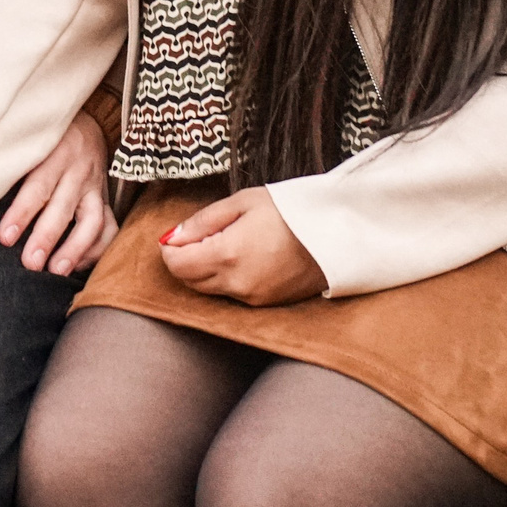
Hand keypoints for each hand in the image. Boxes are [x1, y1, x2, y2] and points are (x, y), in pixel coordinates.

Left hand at [0, 110, 115, 276]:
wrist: (87, 122)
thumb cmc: (45, 136)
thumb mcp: (30, 140)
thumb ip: (12, 164)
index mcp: (55, 153)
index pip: (38, 187)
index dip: (21, 214)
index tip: (5, 238)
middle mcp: (78, 171)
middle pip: (63, 208)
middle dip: (46, 238)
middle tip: (30, 264)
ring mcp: (95, 186)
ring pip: (92, 221)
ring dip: (75, 249)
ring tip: (57, 272)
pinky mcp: (105, 198)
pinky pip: (108, 227)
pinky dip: (96, 249)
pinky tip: (78, 265)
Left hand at [159, 187, 325, 306]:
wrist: (337, 233)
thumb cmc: (291, 210)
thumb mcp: (243, 202)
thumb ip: (203, 221)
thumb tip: (172, 236)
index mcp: (228, 254)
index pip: (177, 265)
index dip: (170, 249)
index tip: (175, 235)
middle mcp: (237, 283)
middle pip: (190, 281)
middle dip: (185, 260)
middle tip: (199, 236)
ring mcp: (253, 298)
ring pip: (210, 290)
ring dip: (206, 271)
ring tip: (225, 243)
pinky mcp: (266, 304)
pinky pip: (233, 295)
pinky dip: (228, 279)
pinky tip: (244, 257)